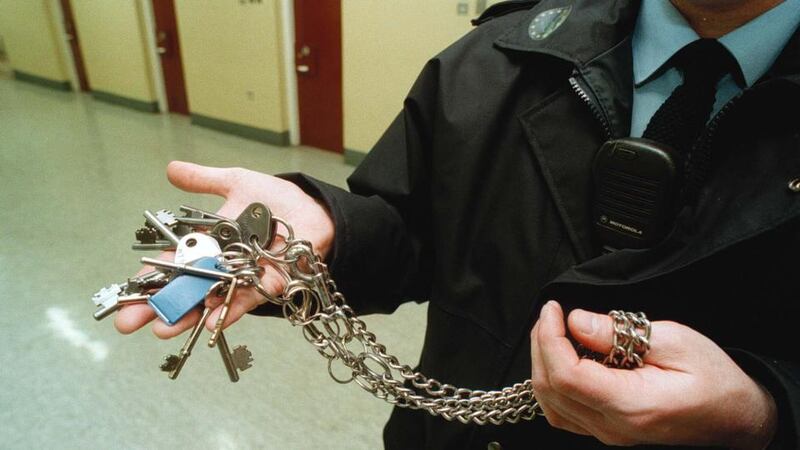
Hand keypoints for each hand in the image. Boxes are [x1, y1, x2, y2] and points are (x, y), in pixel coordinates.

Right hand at [114, 161, 334, 338]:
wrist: (316, 208)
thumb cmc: (277, 198)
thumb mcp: (237, 182)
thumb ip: (205, 181)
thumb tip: (171, 168)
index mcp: (209, 245)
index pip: (171, 267)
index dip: (146, 282)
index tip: (122, 298)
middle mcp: (223, 267)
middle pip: (184, 290)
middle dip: (157, 308)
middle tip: (127, 323)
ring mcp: (245, 279)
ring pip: (211, 301)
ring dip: (188, 316)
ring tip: (163, 330)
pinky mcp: (271, 284)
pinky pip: (248, 300)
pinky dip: (230, 311)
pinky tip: (210, 322)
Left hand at [531, 301, 776, 448]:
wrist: (737, 416)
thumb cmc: (715, 379)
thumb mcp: (675, 340)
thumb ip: (620, 333)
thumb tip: (576, 321)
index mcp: (631, 405)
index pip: (566, 376)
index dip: (550, 339)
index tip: (554, 310)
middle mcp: (614, 427)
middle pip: (551, 389)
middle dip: (541, 345)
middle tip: (551, 313)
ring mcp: (608, 433)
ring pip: (551, 403)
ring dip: (543, 363)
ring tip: (552, 331)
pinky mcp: (607, 429)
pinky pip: (563, 412)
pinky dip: (553, 382)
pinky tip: (562, 357)